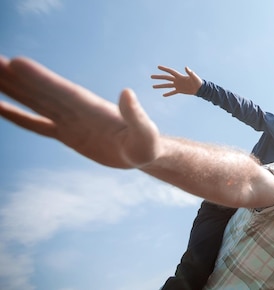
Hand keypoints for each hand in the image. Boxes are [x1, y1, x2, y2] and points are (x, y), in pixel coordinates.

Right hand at [0, 56, 160, 168]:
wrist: (145, 154)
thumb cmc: (147, 145)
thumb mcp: (144, 132)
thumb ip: (135, 114)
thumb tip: (127, 92)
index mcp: (90, 107)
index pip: (60, 91)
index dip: (39, 78)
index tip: (15, 62)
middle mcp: (76, 110)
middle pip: (39, 91)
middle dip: (14, 78)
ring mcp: (69, 120)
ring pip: (33, 102)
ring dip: (11, 89)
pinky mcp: (67, 134)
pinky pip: (36, 124)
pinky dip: (17, 115)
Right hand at [151, 65, 202, 96]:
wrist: (200, 88)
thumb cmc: (198, 81)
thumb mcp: (194, 77)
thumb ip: (190, 72)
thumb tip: (186, 67)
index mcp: (179, 76)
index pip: (170, 72)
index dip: (164, 69)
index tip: (158, 67)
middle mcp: (177, 80)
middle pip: (166, 78)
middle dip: (159, 77)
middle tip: (151, 76)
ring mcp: (178, 85)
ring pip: (167, 85)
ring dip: (160, 86)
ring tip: (153, 86)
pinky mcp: (179, 90)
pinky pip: (172, 92)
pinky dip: (168, 94)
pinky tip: (163, 95)